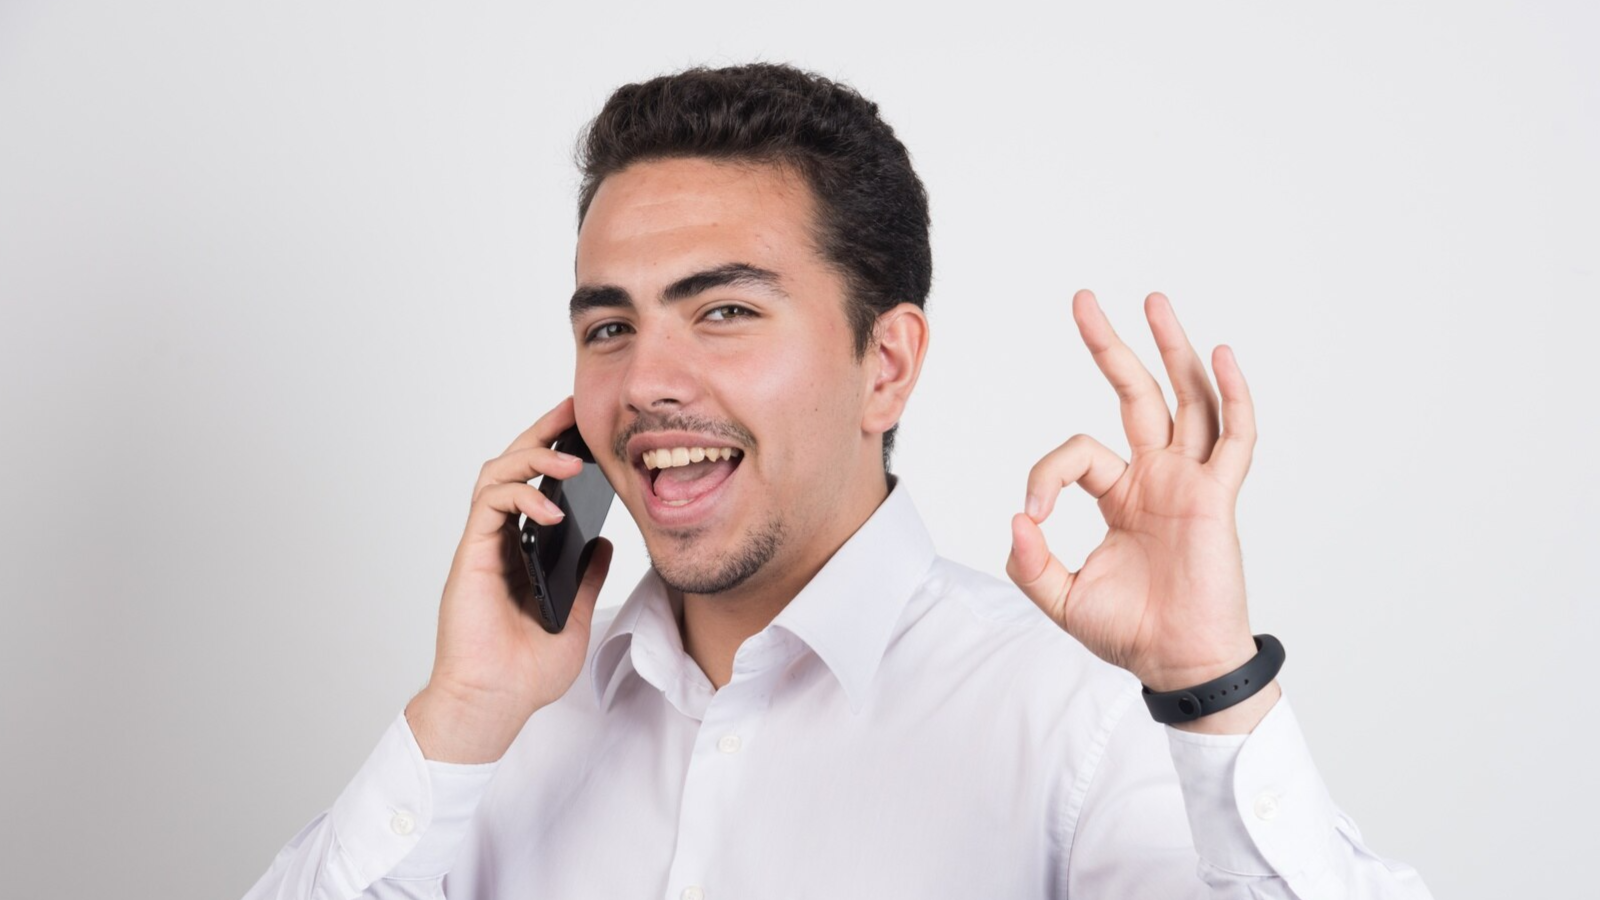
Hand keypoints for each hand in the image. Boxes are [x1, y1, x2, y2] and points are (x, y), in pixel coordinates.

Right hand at [408, 396, 613, 761]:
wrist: (494, 704)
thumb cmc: (524, 672)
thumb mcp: (576, 617)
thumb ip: (587, 576)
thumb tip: (605, 542)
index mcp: (520, 551)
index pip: (535, 486)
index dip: (555, 453)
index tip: (584, 430)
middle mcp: (497, 541)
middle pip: (511, 466)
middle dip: (541, 433)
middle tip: (572, 410)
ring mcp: (481, 546)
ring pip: (496, 475)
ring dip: (532, 457)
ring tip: (570, 462)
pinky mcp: (470, 556)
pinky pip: (489, 505)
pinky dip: (520, 496)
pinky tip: (552, 509)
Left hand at [1005, 291, 1268, 724]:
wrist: (1176, 664)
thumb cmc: (1130, 633)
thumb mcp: (1062, 598)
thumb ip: (1031, 563)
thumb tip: (1017, 519)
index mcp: (1121, 495)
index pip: (1078, 451)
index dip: (1046, 473)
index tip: (1033, 514)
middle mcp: (1157, 478)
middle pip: (1137, 394)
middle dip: (1110, 346)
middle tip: (1084, 300)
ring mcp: (1189, 482)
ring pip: (1186, 399)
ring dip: (1172, 349)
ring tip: (1154, 300)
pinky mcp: (1217, 498)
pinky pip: (1233, 438)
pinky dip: (1231, 396)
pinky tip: (1219, 355)